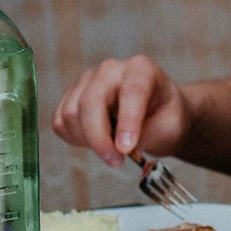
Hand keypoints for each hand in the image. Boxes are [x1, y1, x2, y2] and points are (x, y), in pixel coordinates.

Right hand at [54, 56, 190, 166]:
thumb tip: (118, 146)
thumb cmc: (166, 118)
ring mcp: (87, 81)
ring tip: (112, 148)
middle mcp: (110, 70)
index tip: (126, 148)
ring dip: (88, 140)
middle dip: (99, 138)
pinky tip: (97, 141)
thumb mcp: (170, 128)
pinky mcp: (71, 97)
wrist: (159, 115)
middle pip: (90, 102)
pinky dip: (75, 139)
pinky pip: (60, 122)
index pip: (131, 92)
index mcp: (141, 70)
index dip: (127, 122)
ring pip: (71, 115)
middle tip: (116, 161)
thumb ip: (146, 135)